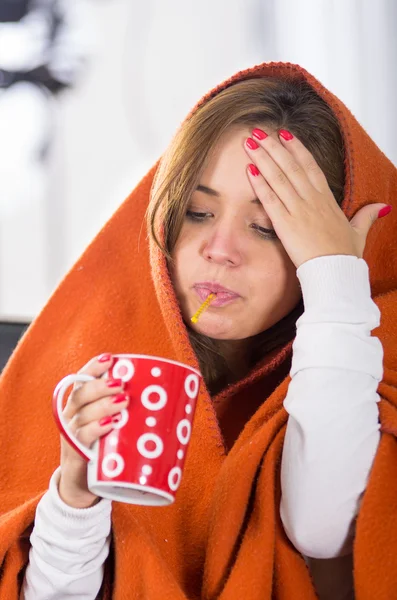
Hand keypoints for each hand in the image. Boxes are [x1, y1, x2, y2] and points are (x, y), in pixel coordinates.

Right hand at [58, 354, 129, 507]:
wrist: (85, 485)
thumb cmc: (105, 448)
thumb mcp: (116, 427)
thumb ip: (134, 412)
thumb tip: (178, 401)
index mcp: (81, 404)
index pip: (82, 380)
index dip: (93, 367)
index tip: (110, 358)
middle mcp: (72, 416)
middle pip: (81, 394)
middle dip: (101, 386)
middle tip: (122, 383)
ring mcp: (71, 435)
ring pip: (83, 414)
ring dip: (103, 406)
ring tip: (123, 402)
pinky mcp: (75, 455)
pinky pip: (81, 438)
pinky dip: (95, 429)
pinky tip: (109, 424)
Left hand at [244, 128, 388, 268]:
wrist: (335, 271)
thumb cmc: (344, 255)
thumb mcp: (359, 232)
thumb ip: (367, 216)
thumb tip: (382, 207)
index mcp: (326, 199)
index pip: (310, 167)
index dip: (296, 149)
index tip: (284, 134)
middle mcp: (311, 200)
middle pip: (291, 166)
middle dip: (274, 147)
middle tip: (258, 131)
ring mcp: (298, 210)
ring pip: (279, 178)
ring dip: (263, 158)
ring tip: (249, 142)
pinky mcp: (285, 224)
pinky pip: (270, 200)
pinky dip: (260, 184)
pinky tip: (250, 170)